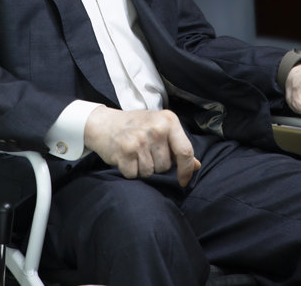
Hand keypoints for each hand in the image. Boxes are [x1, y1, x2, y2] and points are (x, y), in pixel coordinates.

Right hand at [84, 106, 200, 185]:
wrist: (103, 122)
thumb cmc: (135, 126)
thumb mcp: (159, 128)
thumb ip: (177, 145)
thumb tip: (197, 165)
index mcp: (169, 120)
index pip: (186, 151)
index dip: (186, 170)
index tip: (183, 180)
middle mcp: (157, 128)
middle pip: (166, 166)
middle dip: (156, 165)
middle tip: (144, 151)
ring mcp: (141, 139)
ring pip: (150, 172)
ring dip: (141, 168)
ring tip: (134, 153)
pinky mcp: (126, 150)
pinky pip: (134, 174)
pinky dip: (129, 171)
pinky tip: (125, 157)